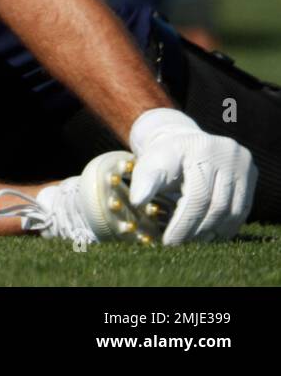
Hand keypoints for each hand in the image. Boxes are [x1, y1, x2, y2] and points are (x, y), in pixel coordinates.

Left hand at [129, 108, 255, 244]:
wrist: (181, 142)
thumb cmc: (162, 158)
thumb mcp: (149, 164)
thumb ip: (145, 182)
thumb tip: (137, 202)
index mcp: (201, 148)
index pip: (198, 196)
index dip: (184, 223)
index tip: (169, 242)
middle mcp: (228, 154)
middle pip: (218, 205)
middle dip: (198, 230)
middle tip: (182, 246)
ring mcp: (243, 165)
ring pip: (234, 211)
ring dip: (214, 231)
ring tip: (194, 243)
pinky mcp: (251, 175)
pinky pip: (243, 209)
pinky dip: (226, 226)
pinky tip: (210, 235)